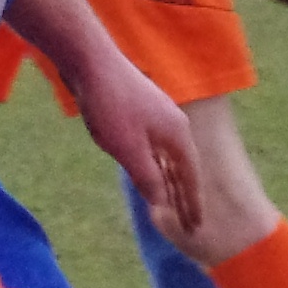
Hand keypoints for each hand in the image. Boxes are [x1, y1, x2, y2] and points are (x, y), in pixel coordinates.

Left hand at [73, 57, 200, 240]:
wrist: (91, 61)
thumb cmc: (111, 105)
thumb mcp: (128, 149)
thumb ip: (147, 177)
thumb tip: (162, 203)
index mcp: (177, 135)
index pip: (190, 177)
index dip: (192, 203)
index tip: (196, 226)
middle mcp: (174, 124)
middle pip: (183, 167)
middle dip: (184, 196)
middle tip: (188, 224)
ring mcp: (158, 115)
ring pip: (168, 156)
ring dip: (170, 180)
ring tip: (172, 204)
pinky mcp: (141, 110)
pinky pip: (156, 146)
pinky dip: (156, 164)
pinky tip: (150, 171)